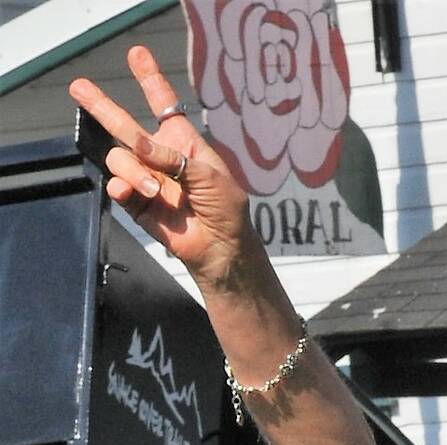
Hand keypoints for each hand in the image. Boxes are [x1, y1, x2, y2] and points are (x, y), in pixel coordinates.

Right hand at [70, 46, 263, 295]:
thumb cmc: (225, 207)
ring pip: (118, 158)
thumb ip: (173, 158)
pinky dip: (122, 187)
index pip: (163, 105)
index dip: (150, 80)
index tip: (137, 54)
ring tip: (153, 190)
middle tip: (79, 87)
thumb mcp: (208, 176)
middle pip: (124, 125)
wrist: (220, 245)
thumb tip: (136, 144)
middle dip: (102, 106)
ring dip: (133, 172)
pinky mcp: (135, 200)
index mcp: (182, 141)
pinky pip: (116, 186)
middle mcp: (159, 155)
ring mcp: (145, 176)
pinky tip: (133, 193)